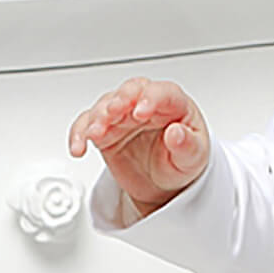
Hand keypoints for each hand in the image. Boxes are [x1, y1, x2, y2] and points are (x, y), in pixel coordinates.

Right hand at [69, 76, 209, 215]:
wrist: (165, 182)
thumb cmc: (182, 160)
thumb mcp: (194, 158)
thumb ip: (188, 145)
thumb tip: (177, 133)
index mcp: (175, 105)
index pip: (163, 92)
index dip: (151, 98)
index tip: (141, 112)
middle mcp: (147, 105)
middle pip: (131, 90)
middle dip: (120, 99)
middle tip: (113, 113)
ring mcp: (124, 117)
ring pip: (106, 105)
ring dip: (97, 117)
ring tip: (95, 134)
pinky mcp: (106, 131)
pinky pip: (86, 125)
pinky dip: (79, 134)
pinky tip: (79, 147)